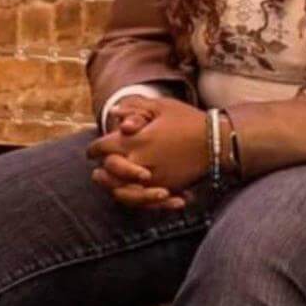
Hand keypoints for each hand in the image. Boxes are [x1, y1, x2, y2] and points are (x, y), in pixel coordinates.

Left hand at [87, 97, 209, 210]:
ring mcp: (151, 178)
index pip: (102, 147)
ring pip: (121, 190)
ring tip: (107, 185)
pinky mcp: (164, 188)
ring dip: (111, 187)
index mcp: (134, 140)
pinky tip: (128, 193)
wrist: (215, 142)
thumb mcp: (162, 106)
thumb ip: (135, 108)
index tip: (91, 152)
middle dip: (100, 170)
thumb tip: (113, 113)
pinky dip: (132, 198)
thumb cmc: (188, 120)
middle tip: (95, 170)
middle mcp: (138, 162)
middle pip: (108, 171)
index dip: (93, 149)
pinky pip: (141, 199)